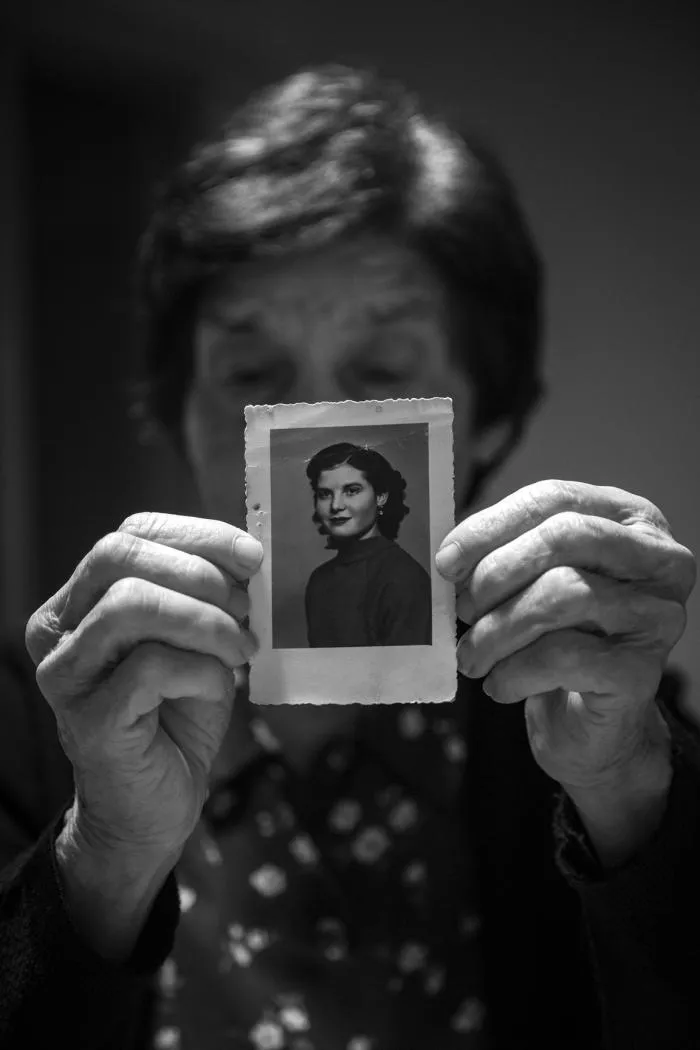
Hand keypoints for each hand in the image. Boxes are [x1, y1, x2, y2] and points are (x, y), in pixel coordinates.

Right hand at [25, 513, 262, 859]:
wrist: (154, 808)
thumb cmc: (176, 717)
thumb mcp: (196, 642)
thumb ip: (207, 596)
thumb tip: (247, 558)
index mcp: (81, 600)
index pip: (131, 534)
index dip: (198, 535)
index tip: (253, 558)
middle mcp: (58, 629)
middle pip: (117, 555)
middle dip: (198, 574)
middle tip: (246, 610)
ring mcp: (65, 674)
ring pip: (129, 604)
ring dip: (204, 621)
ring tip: (239, 650)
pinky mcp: (85, 718)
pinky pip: (150, 666)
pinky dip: (202, 670)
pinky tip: (220, 688)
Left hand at [435, 481, 695, 793]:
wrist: (587, 721)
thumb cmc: (556, 639)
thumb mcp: (531, 583)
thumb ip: (501, 555)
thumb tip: (450, 558)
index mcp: (628, 518)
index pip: (555, 498)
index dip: (491, 525)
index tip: (446, 561)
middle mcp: (659, 558)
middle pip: (566, 537)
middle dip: (497, 572)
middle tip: (460, 610)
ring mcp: (658, 613)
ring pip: (564, 593)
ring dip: (497, 629)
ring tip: (471, 656)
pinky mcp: (643, 670)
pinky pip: (564, 656)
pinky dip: (515, 672)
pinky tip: (499, 685)